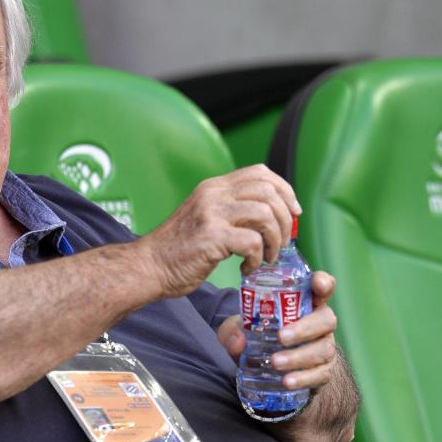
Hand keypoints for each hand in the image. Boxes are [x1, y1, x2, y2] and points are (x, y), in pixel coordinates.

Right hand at [140, 164, 301, 297]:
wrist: (148, 266)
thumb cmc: (177, 250)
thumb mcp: (204, 217)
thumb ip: (229, 210)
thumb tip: (268, 215)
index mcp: (212, 187)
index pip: (260, 173)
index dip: (285, 190)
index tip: (293, 212)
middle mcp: (212, 194)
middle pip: (268, 191)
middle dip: (286, 219)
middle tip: (282, 241)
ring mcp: (211, 214)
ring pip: (266, 214)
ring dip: (275, 240)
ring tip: (266, 257)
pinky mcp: (211, 237)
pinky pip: (252, 242)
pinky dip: (257, 259)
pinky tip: (246, 268)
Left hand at [218, 271, 338, 392]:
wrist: (271, 370)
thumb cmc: (259, 337)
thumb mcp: (240, 329)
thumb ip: (233, 330)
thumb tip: (237, 340)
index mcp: (304, 304)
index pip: (322, 288)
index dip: (324, 283)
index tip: (317, 284)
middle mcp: (320, 323)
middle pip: (326, 320)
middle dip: (304, 328)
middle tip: (281, 337)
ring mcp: (325, 347)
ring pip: (323, 349)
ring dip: (298, 356)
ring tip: (275, 362)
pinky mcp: (323, 372)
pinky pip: (320, 374)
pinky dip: (303, 378)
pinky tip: (287, 382)